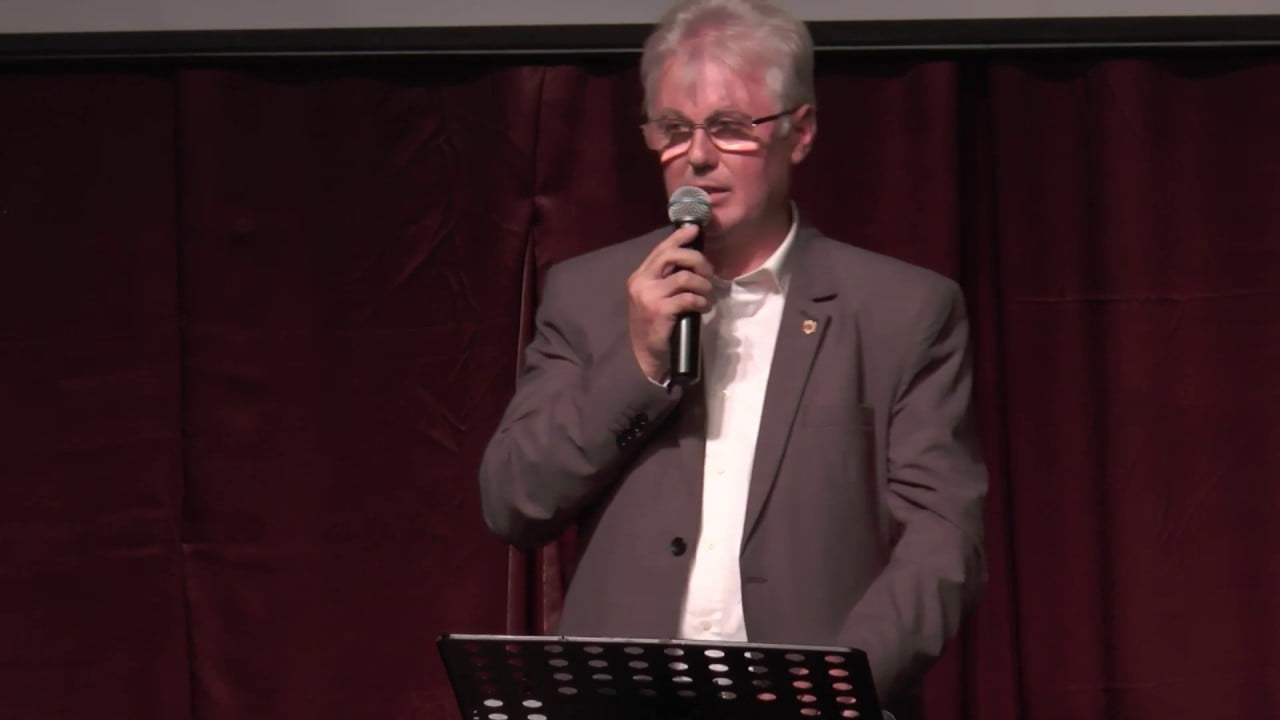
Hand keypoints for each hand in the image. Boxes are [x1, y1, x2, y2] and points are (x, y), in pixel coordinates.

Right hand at [626, 225, 714, 382]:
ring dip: (703, 285)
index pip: (661, 249)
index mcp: (640, 276)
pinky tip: (704, 307)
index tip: (695, 230)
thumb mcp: (654, 297)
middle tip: (709, 272)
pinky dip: (701, 300)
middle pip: (673, 255)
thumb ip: (665, 279)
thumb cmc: (654, 325)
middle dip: (697, 259)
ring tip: (709, 295)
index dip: (679, 237)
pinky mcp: (660, 311)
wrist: (646, 355)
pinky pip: (688, 298)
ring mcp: (649, 296)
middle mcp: (641, 282)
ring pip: (685, 277)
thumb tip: (691, 261)